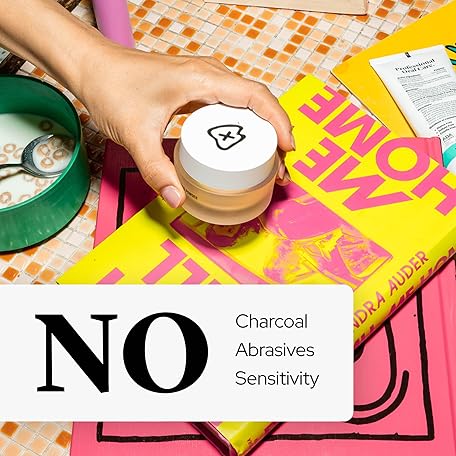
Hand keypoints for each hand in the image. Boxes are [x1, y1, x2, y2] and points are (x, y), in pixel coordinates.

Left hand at [79, 47, 293, 207]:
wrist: (92, 67)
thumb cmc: (111, 88)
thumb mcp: (135, 134)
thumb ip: (157, 170)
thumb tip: (179, 199)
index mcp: (202, 79)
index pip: (255, 97)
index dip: (278, 122)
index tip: (288, 149)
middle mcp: (208, 75)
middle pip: (257, 101)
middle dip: (275, 132)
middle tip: (280, 166)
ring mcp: (202, 80)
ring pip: (245, 103)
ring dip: (262, 129)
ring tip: (268, 160)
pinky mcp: (195, 89)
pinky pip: (229, 106)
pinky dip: (243, 125)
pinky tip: (240, 146)